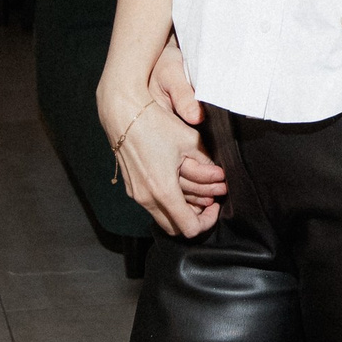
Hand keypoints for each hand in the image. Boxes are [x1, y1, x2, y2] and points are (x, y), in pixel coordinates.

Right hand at [97, 93, 223, 237]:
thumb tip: (218, 176)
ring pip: (163, 217)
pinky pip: (152, 205)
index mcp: (163, 190)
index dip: (208, 221)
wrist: (122, 112)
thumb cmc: (155, 123)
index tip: (216, 205)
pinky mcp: (132, 187)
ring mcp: (137, 194)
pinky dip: (168, 202)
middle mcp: (147, 198)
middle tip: (208, 202)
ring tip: (197, 191)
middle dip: (195, 218)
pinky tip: (177, 185)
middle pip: (175, 229)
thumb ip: (206, 163)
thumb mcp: (190, 141)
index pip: (189, 227)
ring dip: (182, 209)